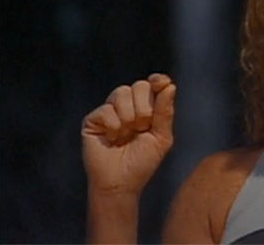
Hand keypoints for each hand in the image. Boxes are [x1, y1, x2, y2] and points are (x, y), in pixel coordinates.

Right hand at [82, 73, 175, 194]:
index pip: (152, 84)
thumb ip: (165, 112)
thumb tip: (170, 85)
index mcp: (146, 108)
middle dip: (145, 108)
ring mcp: (110, 111)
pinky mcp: (93, 120)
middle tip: (142, 128)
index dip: (158, 80)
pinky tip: (113, 139)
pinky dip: (114, 126)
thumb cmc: (142, 162)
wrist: (121, 183)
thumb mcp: (161, 137)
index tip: (163, 83)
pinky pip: (106, 110)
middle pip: (139, 86)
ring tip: (127, 135)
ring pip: (122, 93)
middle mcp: (128, 106)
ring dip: (129, 117)